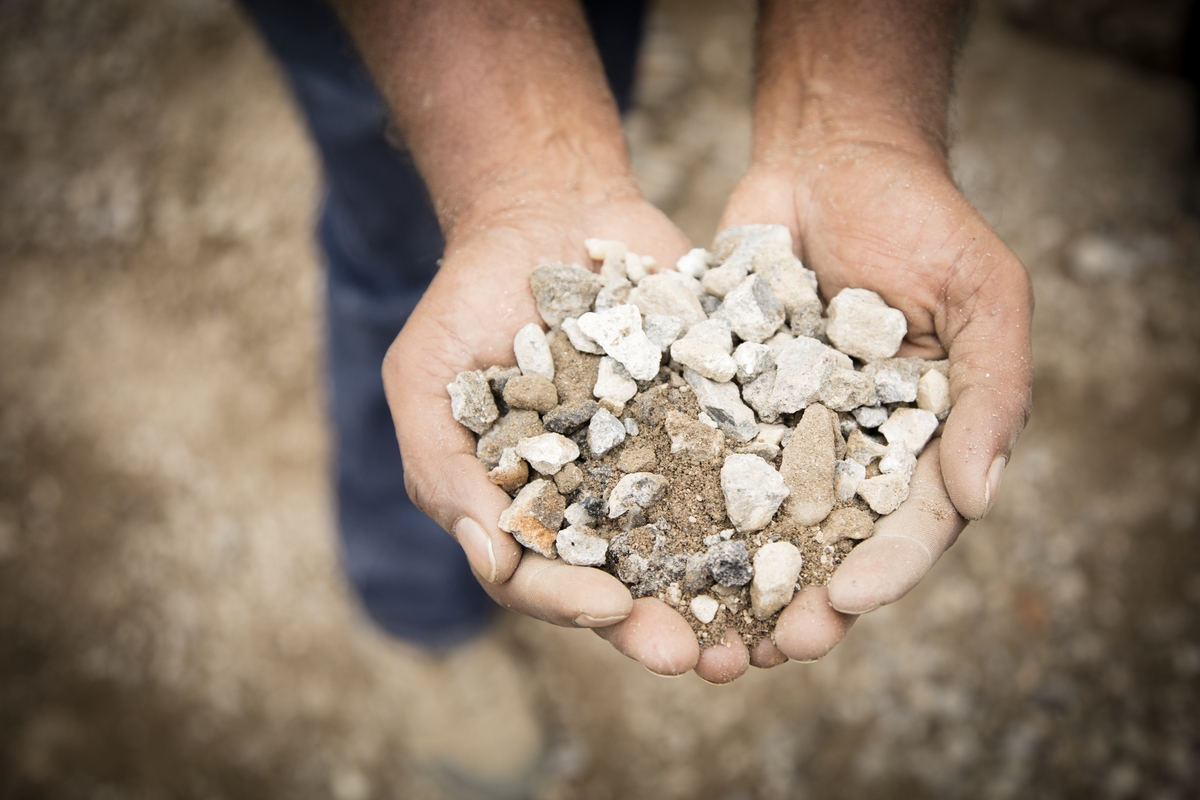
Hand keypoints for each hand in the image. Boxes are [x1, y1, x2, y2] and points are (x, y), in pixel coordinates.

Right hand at [383, 183, 736, 677]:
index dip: (574, 600)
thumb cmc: (469, 299)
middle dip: (661, 623)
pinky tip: (810, 529)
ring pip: (698, 544)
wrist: (547, 212)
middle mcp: (597, 502)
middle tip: (702, 658)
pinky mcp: (712, 421)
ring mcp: (659, 464)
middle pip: (629, 582)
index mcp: (528, 512)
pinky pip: (747, 468)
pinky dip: (776, 505)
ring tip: (768, 628)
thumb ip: (444, 470)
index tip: (611, 607)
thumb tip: (490, 560)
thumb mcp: (426, 378)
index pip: (545, 578)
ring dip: (729, 593)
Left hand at [718, 139, 1033, 658]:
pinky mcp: (717, 400)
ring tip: (699, 632)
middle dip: (799, 599)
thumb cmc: (921, 218)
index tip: (848, 605)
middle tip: (767, 649)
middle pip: (824, 545)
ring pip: (751, 522)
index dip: (881, 569)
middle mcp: (846, 450)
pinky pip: (692, 459)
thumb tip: (976, 498)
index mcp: (920, 442)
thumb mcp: (982, 293)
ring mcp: (778, 429)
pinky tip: (642, 549)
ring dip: (728, 580)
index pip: (908, 524)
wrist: (826, 156)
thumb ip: (990, 393)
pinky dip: (672, 506)